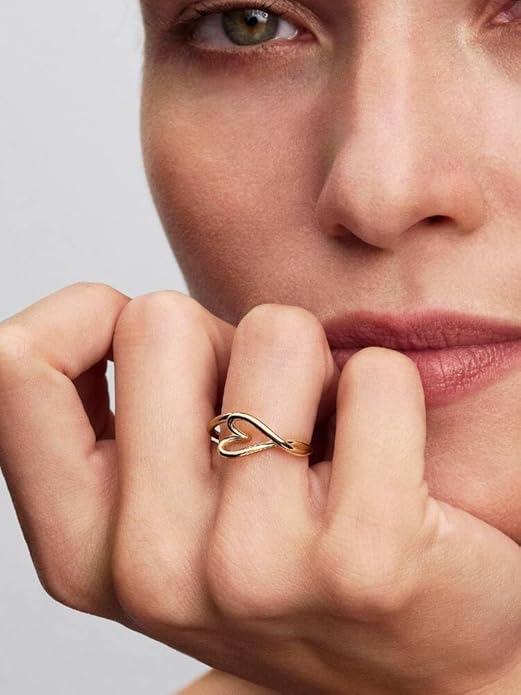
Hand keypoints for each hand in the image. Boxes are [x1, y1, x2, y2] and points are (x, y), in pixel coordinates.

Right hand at [2, 283, 520, 694]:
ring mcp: (251, 567)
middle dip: (222, 344)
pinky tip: (385, 468)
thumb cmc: (285, 564)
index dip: (85, 318)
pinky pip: (375, 375)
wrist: (411, 673)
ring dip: (309, 365)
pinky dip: (385, 394)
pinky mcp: (365, 558)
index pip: (16, 365)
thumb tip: (122, 312)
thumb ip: (124, 421)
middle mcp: (149, 567)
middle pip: (156, 320)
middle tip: (262, 417)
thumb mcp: (169, 511)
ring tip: (322, 445)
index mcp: (81, 551)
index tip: (158, 352)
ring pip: (274, 332)